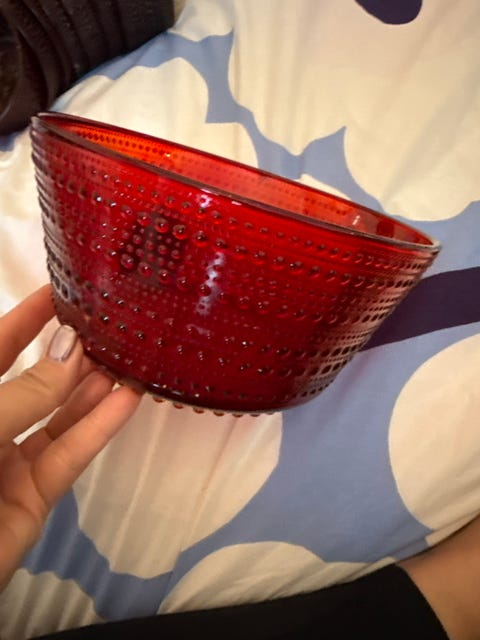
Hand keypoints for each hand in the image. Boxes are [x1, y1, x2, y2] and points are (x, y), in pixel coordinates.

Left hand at [0, 285, 141, 590]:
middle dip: (71, 354)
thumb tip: (74, 349)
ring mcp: (9, 461)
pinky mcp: (34, 497)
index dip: (27, 318)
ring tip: (129, 358)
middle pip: (34, 381)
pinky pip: (69, 456)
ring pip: (59, 418)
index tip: (64, 291)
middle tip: (112, 328)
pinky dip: (99, 429)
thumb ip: (26, 392)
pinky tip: (128, 400)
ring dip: (93, 389)